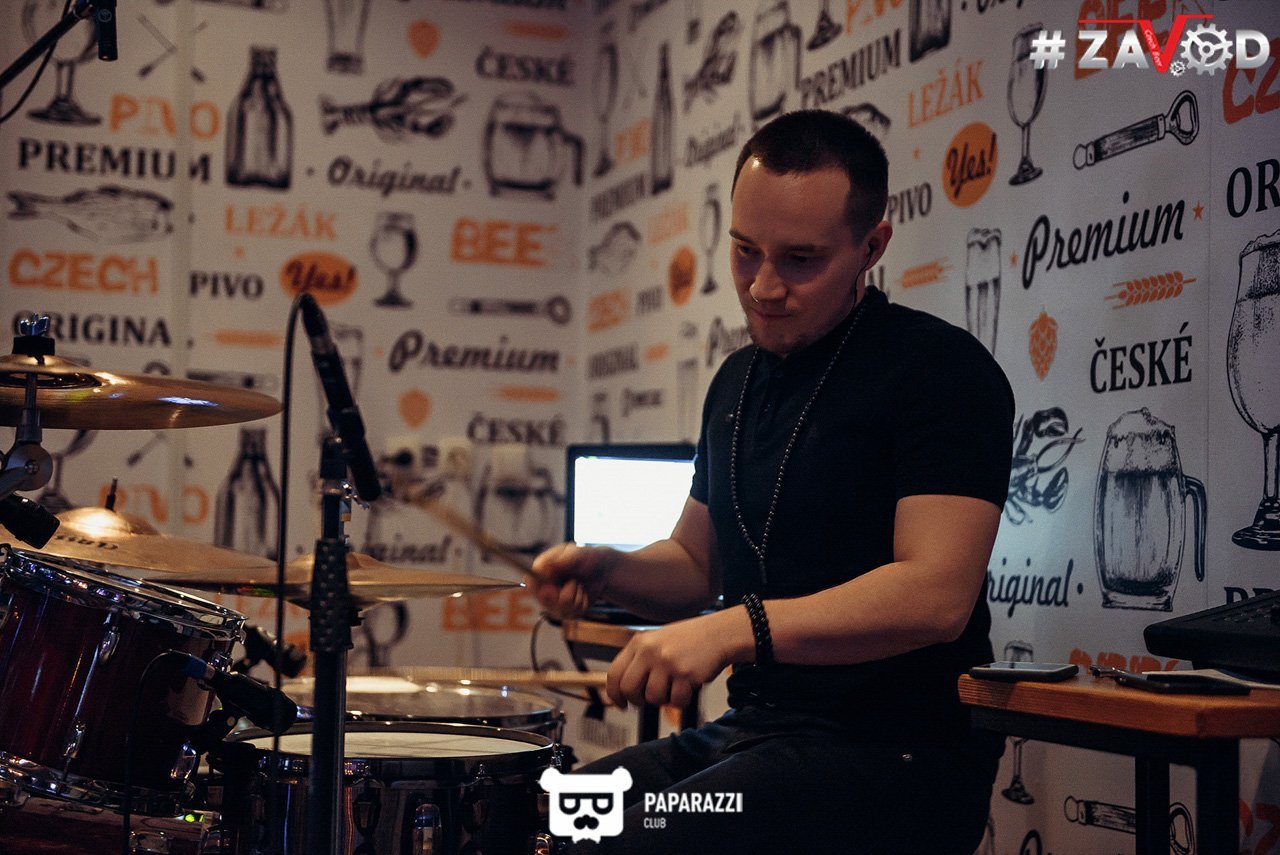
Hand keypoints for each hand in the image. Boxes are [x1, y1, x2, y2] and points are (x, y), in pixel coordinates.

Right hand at [528, 542, 613, 618]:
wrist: (602, 572)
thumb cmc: (588, 558)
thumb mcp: (579, 554)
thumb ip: (564, 560)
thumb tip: (547, 565)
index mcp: (542, 569)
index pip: (530, 581)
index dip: (539, 587)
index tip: (554, 587)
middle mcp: (544, 587)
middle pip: (544, 599)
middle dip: (564, 593)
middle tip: (575, 582)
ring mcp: (553, 602)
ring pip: (561, 609)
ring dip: (576, 597)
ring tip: (580, 586)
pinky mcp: (565, 611)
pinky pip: (572, 614)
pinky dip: (582, 604)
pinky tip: (583, 595)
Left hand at [606, 608, 751, 709]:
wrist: (719, 633)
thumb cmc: (689, 641)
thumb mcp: (657, 642)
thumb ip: (639, 662)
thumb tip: (623, 691)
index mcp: (640, 642)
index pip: (615, 673)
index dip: (614, 694)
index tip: (621, 704)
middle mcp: (650, 651)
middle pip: (629, 689)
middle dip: (638, 700)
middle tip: (649, 698)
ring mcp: (667, 662)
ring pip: (653, 698)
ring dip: (664, 699)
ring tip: (674, 686)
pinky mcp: (685, 674)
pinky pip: (675, 701)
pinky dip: (682, 700)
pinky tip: (687, 687)